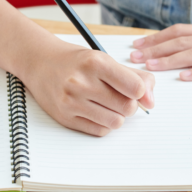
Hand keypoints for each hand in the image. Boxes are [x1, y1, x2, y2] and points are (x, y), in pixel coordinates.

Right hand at [24, 39, 154, 136]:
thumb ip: (134, 77)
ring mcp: (71, 102)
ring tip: (107, 104)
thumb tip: (151, 101)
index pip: (135, 88)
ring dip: (118, 115)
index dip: (140, 91)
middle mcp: (81, 82)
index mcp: (96, 63)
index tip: (135, 89)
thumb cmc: (77, 61)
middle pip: (128, 107)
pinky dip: (104, 124)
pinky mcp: (65, 118)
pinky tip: (96, 111)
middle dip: (130, 104)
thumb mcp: (105, 60)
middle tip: (119, 96)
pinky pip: (100, 131)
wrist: (41, 63)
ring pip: (116, 122)